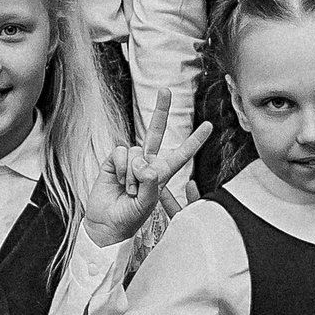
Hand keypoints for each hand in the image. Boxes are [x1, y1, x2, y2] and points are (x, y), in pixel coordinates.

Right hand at [84, 92, 210, 245]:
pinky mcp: (113, 160)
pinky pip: (121, 152)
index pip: (182, 154)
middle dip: (161, 110)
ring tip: (128, 190)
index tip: (208, 126)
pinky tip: (117, 181)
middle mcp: (147, 163)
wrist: (106, 224)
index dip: (195, 140)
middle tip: (165, 90)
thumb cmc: (130, 217)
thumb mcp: (148, 203)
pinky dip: (120, 167)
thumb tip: (143, 162)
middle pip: (155, 131)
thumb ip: (150, 182)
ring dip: (132, 173)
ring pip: (136, 150)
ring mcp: (130, 160)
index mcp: (163, 173)